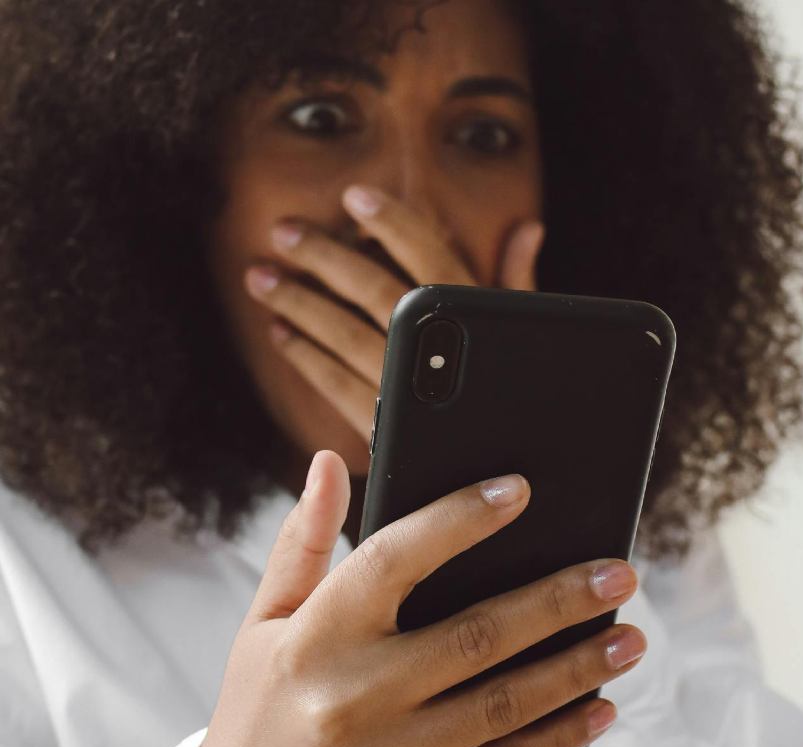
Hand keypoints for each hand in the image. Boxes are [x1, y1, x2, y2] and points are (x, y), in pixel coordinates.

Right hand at [179, 450, 643, 746]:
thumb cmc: (259, 704)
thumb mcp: (265, 620)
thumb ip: (303, 541)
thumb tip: (327, 462)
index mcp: (318, 636)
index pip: (394, 560)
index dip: (458, 520)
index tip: (517, 491)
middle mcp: (355, 696)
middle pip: (476, 636)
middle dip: (558, 602)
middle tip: (619, 573)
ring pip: (503, 705)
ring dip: (577, 669)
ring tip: (631, 637)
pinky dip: (558, 736)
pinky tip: (599, 707)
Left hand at [243, 186, 544, 443]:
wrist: (501, 481)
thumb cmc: (517, 397)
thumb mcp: (526, 335)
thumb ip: (517, 283)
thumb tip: (528, 229)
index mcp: (473, 322)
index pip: (430, 258)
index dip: (393, 223)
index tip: (354, 197)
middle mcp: (434, 352)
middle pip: (374, 291)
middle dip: (325, 257)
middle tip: (284, 231)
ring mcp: (403, 391)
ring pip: (343, 334)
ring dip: (299, 302)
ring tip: (262, 276)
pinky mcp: (380, 428)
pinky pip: (333, 384)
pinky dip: (305, 356)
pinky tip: (281, 333)